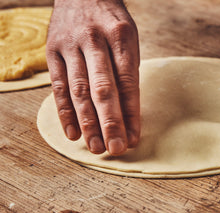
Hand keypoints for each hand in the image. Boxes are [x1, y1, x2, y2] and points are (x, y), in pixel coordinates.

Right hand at [46, 0, 139, 154]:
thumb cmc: (112, 23)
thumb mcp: (129, 39)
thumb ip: (128, 73)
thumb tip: (130, 115)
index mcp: (120, 36)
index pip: (127, 82)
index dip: (130, 113)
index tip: (133, 138)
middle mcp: (94, 40)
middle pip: (102, 88)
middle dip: (110, 122)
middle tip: (116, 149)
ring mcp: (70, 46)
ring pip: (78, 91)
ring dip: (87, 122)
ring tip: (96, 147)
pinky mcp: (52, 51)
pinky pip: (58, 86)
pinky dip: (65, 112)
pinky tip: (73, 133)